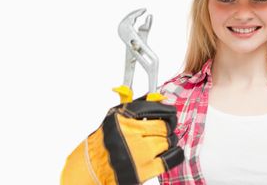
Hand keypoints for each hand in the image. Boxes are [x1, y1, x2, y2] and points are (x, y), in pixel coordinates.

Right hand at [61, 97, 183, 184]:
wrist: (93, 167)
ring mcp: (138, 153)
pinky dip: (174, 153)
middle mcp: (129, 135)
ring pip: (167, 141)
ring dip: (168, 140)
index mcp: (122, 120)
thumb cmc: (104, 142)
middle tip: (166, 128)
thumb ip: (136, 105)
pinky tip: (171, 151)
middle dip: (167, 126)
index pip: (151, 108)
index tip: (170, 111)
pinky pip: (170, 158)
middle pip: (162, 126)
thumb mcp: (115, 117)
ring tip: (163, 141)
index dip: (165, 110)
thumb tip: (158, 96)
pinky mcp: (144, 170)